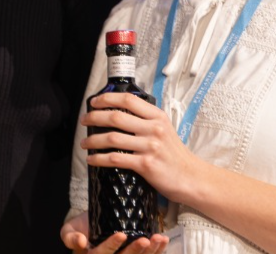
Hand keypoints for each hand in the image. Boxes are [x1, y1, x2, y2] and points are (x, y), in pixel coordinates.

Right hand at [60, 212, 167, 253]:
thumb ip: (69, 236)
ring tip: (159, 238)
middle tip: (145, 240)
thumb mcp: (68, 230)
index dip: (111, 246)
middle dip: (136, 251)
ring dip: (151, 252)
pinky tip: (163, 240)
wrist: (91, 225)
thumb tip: (81, 241)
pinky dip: (158, 250)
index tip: (121, 234)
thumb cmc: (79, 228)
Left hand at [81, 93, 201, 201]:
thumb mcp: (164, 129)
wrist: (191, 177)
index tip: (94, 102)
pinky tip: (92, 159)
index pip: (128, 100)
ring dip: (93, 140)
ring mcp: (150, 146)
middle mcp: (154, 129)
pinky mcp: (146, 164)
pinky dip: (99, 159)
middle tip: (84, 120)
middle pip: (115, 117)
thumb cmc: (174, 154)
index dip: (107, 98)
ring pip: (112, 138)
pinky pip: (115, 158)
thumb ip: (145, 120)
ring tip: (84, 143)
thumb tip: (118, 113)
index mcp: (157, 117)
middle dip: (94, 117)